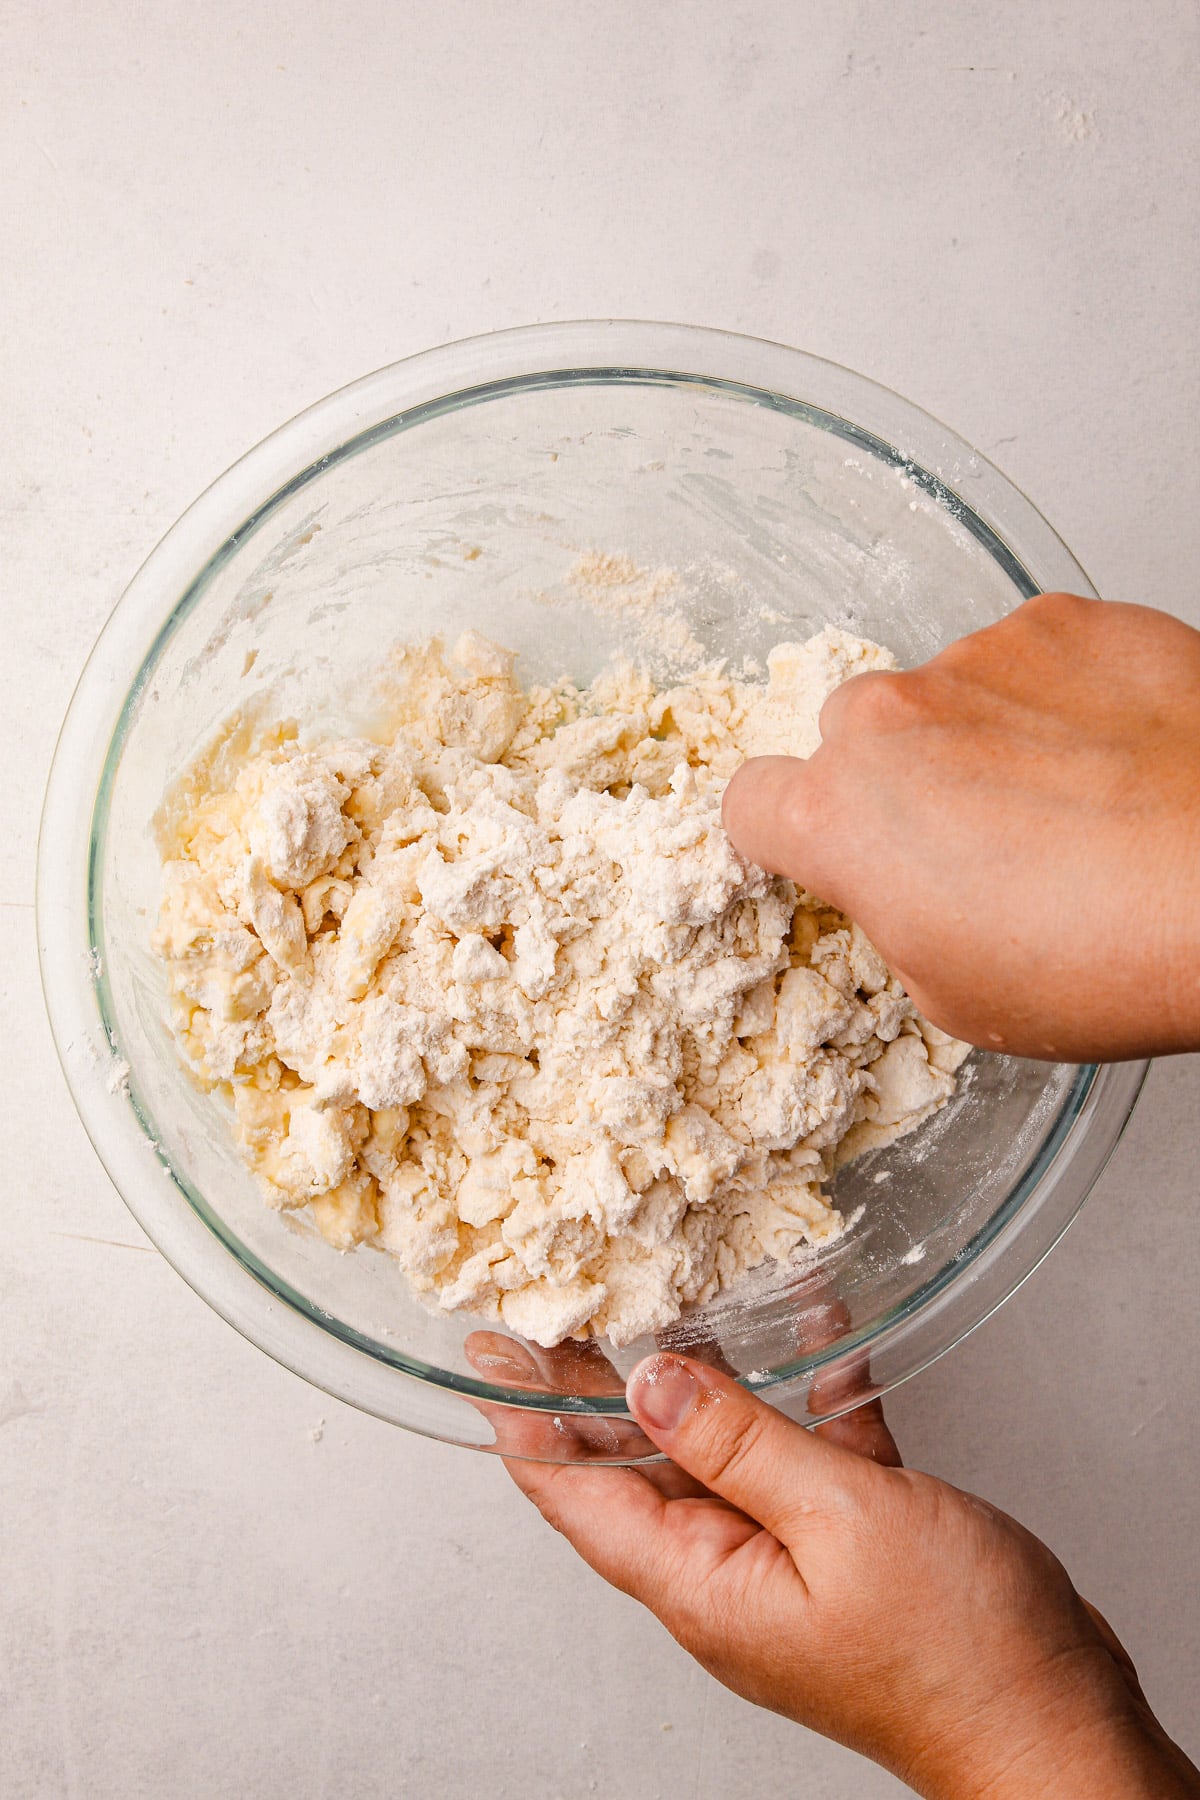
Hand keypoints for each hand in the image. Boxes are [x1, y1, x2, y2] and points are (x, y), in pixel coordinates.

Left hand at [490, 1350, 1198, 1798]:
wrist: (1060, 1724)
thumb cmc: (958, 1656)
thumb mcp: (838, 1522)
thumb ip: (739, 1443)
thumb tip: (650, 1382)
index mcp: (702, 1582)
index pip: (577, 1497)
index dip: (526, 1422)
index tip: (489, 1355)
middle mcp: (730, 1573)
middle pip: (639, 1466)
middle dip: (597, 1385)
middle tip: (562, 1309)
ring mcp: (790, 1561)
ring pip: (726, 1452)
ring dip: (711, 1376)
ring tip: (674, 1302)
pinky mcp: (852, 1546)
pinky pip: (810, 1457)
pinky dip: (810, 1396)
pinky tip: (822, 1334)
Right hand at [723, 593, 1199, 1059]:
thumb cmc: (1109, 953)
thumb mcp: (958, 999)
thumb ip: (896, 920)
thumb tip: (913, 888)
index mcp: (840, 819)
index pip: (750, 801)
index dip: (787, 832)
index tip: (830, 851)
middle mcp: (890, 718)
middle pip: (853, 735)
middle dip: (898, 780)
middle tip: (979, 842)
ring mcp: (979, 658)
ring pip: (950, 694)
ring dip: (986, 739)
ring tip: (1076, 807)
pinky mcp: (1065, 621)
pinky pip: (1034, 658)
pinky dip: (1062, 700)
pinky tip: (1119, 761)